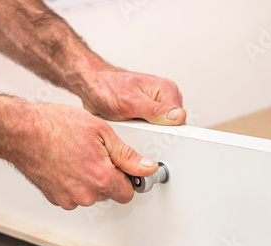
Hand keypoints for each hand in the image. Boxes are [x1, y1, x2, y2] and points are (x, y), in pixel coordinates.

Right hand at [8, 103, 157, 209]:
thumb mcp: (101, 132)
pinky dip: (74, 184)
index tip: (122, 168)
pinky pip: (74, 196)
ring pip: (91, 196)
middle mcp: (86, 194)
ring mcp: (69, 199)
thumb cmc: (56, 126)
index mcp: (102, 178)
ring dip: (90, 182)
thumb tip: (147, 167)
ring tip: (78, 157)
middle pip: (110, 194)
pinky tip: (67, 165)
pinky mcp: (55, 199)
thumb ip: (128, 155)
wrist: (21, 131)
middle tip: (96, 155)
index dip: (127, 178)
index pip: (128, 193)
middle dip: (108, 178)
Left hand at [72, 66, 186, 125]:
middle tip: (137, 130)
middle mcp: (165, 97)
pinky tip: (129, 129)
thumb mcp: (130, 102)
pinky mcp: (148, 114)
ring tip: (130, 127)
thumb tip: (178, 117)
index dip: (167, 132)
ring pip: (161, 131)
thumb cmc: (106, 87)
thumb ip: (155, 111)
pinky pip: (151, 130)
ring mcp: (157, 106)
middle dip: (155, 134)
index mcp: (167, 90)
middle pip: (171, 127)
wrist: (90, 85)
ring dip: (146, 134)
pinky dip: (140, 133)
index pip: (179, 120)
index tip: (152, 135)